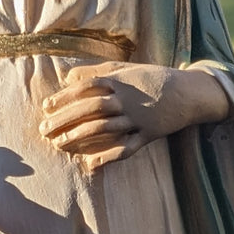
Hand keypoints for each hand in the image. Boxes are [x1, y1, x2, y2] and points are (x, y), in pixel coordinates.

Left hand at [39, 63, 229, 172]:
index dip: (65, 97)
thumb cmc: (152, 79)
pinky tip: (90, 165)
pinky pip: (126, 148)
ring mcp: (138, 119)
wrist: (188, 92)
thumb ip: (96, 72)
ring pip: (104, 129)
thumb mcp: (125, 69)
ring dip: (80, 138)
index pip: (86, 87)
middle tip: (44, 130)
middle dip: (65, 120)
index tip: (46, 106)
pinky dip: (108, 157)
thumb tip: (67, 77)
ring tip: (59, 145)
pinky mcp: (148, 135)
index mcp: (120, 82)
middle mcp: (127, 100)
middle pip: (91, 109)